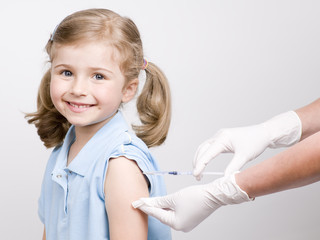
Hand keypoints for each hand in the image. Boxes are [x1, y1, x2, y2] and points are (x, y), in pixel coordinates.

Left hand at [132, 173, 251, 231]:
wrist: (213, 195)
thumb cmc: (196, 196)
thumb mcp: (174, 198)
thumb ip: (160, 201)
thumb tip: (150, 203)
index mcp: (176, 223)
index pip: (156, 213)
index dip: (145, 207)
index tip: (135, 203)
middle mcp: (180, 227)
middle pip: (162, 215)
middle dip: (152, 207)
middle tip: (141, 201)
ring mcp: (186, 224)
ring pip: (168, 214)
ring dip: (161, 206)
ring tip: (150, 201)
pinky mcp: (190, 219)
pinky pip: (175, 213)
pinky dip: (169, 207)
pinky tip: (164, 202)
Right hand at [193, 111, 300, 177]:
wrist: (264, 133)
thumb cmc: (256, 142)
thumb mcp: (244, 156)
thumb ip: (233, 167)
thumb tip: (224, 178)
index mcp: (223, 138)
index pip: (207, 153)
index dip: (200, 165)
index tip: (196, 175)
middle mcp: (219, 135)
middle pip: (202, 149)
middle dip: (197, 162)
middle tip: (197, 176)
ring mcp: (220, 136)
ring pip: (204, 147)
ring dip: (200, 159)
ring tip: (199, 172)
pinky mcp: (222, 138)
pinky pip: (209, 147)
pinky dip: (205, 155)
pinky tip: (205, 163)